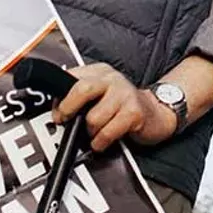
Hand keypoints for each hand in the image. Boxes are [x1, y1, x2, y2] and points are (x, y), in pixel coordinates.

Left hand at [51, 62, 176, 151]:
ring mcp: (125, 94)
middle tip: (65, 121)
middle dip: (69, 109)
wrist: (156, 113)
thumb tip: (56, 110)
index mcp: (100, 72)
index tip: (58, 112)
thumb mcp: (101, 94)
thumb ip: (80, 95)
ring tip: (95, 132)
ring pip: (93, 117)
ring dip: (90, 131)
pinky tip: (103, 140)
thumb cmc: (123, 106)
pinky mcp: (134, 112)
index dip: (60, 98)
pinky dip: (101, 141)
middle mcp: (112, 79)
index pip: (71, 77)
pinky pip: (108, 131)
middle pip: (82, 89)